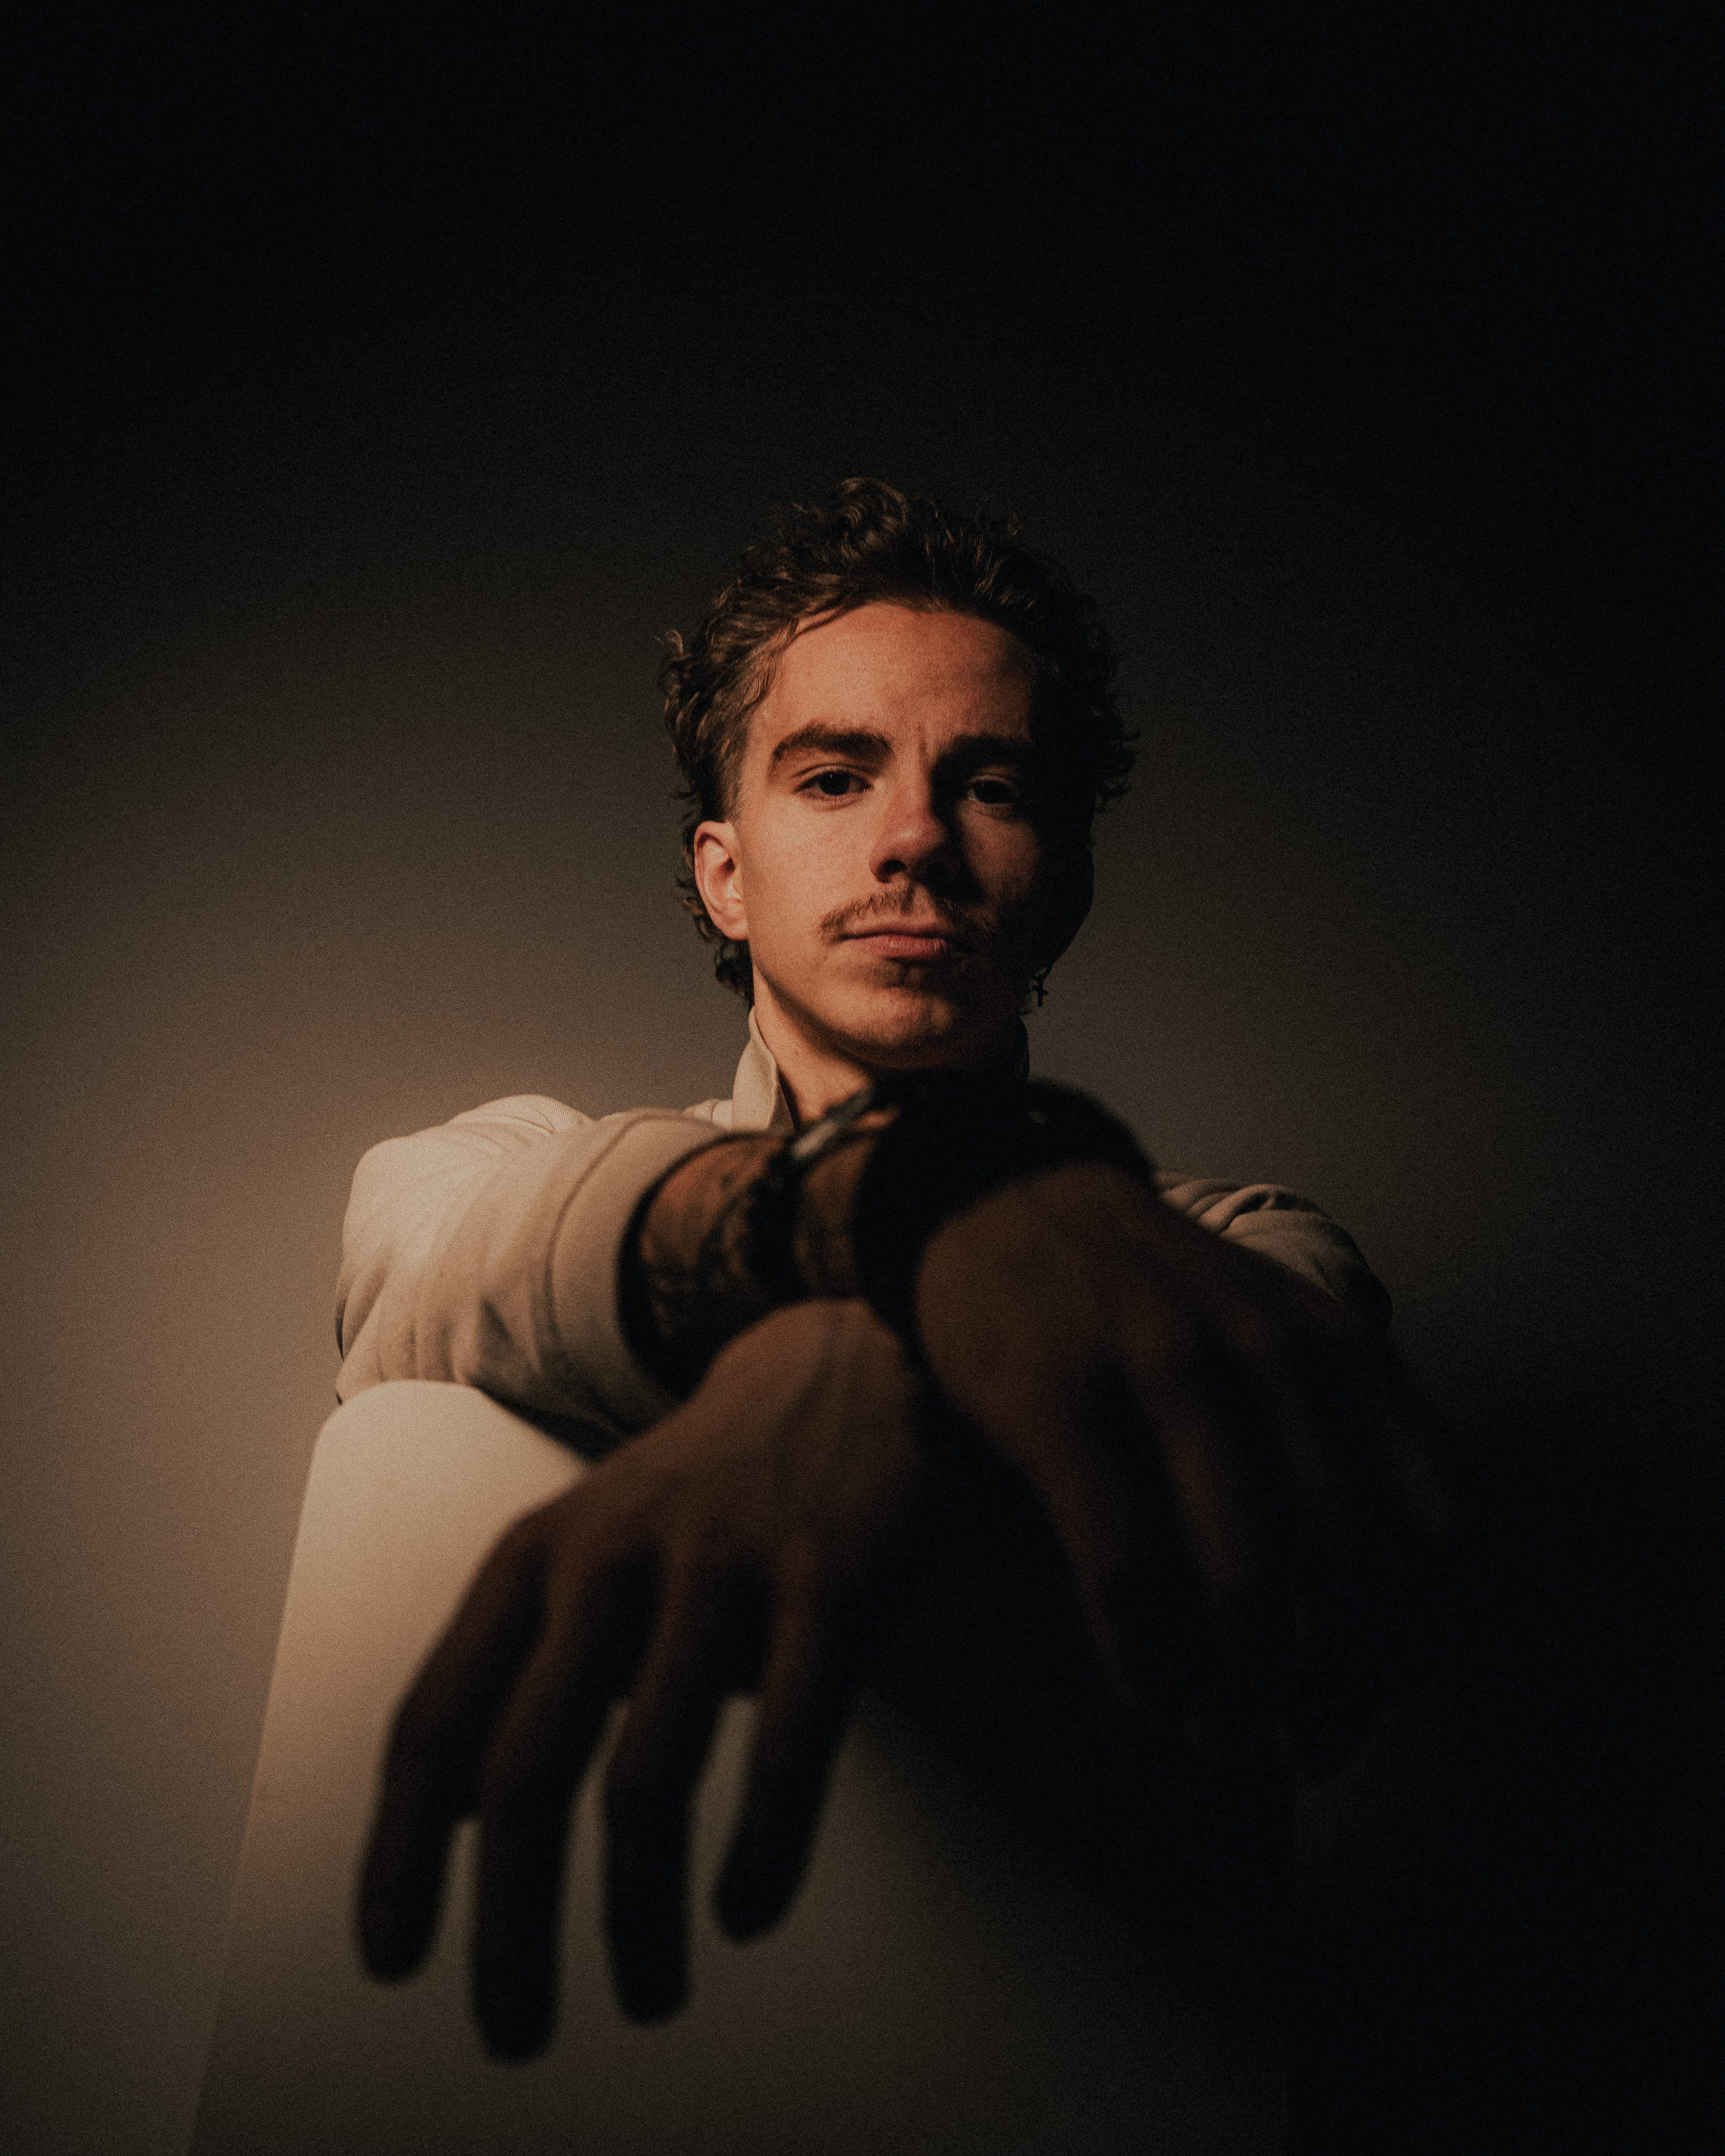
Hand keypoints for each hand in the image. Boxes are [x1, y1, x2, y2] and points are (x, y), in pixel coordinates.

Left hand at [357, 1299, 925, 2053]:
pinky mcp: (828, 1584)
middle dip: (508, 1928)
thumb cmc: (705, 1489)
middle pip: (526, 1774)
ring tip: (645, 1994)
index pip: (434, 1722)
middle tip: (510, 2030)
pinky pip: (789, 1749)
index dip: (400, 1854)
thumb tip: (460, 1812)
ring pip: (649, 1782)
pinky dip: (760, 1852)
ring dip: (636, 1919)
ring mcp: (722, 1567)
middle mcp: (612, 1558)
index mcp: (536, 1556)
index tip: (391, 1957)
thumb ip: (527, 1662)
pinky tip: (745, 1908)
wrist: (844, 1360)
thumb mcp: (589, 1547)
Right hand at [914, 1165, 1454, 1765]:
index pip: (1440, 1526)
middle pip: (1351, 1574)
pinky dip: (1148, 1666)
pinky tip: (1150, 1702)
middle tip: (1308, 1744)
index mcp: (1336, 1343)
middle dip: (1339, 1691)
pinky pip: (1127, 1573)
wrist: (998, 1198)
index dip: (1426, 1638)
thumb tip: (1391, 1618)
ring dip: (1246, 1694)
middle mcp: (1268, 1354)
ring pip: (1248, 1584)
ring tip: (1228, 1739)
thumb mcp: (1275, 1328)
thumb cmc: (1144, 1293)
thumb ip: (1340, 1434)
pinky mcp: (1061, 1407)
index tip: (1387, 1697)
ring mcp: (1162, 1375)